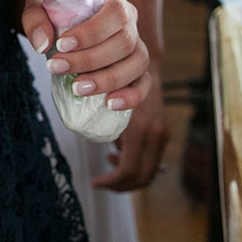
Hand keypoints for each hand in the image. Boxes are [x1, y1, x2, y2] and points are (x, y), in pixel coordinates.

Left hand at [21, 0, 150, 111]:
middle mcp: (130, 18)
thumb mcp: (40, 6)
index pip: (114, 12)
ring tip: (78, 89)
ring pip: (138, 62)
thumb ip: (36, 18)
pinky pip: (144, 83)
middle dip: (90, 59)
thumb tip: (43, 44)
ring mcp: (137, 43)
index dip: (91, 32)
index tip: (62, 44)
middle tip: (58, 68)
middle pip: (125, 41)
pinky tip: (110, 104)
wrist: (62, 21)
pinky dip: (132, 96)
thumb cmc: (55, 10)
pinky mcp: (137, 68)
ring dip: (108, 79)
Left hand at [90, 60, 168, 190]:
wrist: (142, 57)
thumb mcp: (103, 97)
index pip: (129, 170)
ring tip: (110, 164)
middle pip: (142, 176)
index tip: (95, 182)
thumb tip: (79, 132)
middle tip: (101, 182)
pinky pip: (152, 156)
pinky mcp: (162, 129)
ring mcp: (162, 132)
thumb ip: (96, 118)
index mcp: (141, 129)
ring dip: (129, 173)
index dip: (111, 181)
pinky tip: (119, 152)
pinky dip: (136, 161)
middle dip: (121, 184)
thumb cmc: (116, 75)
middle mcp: (156, 133)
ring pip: (150, 169)